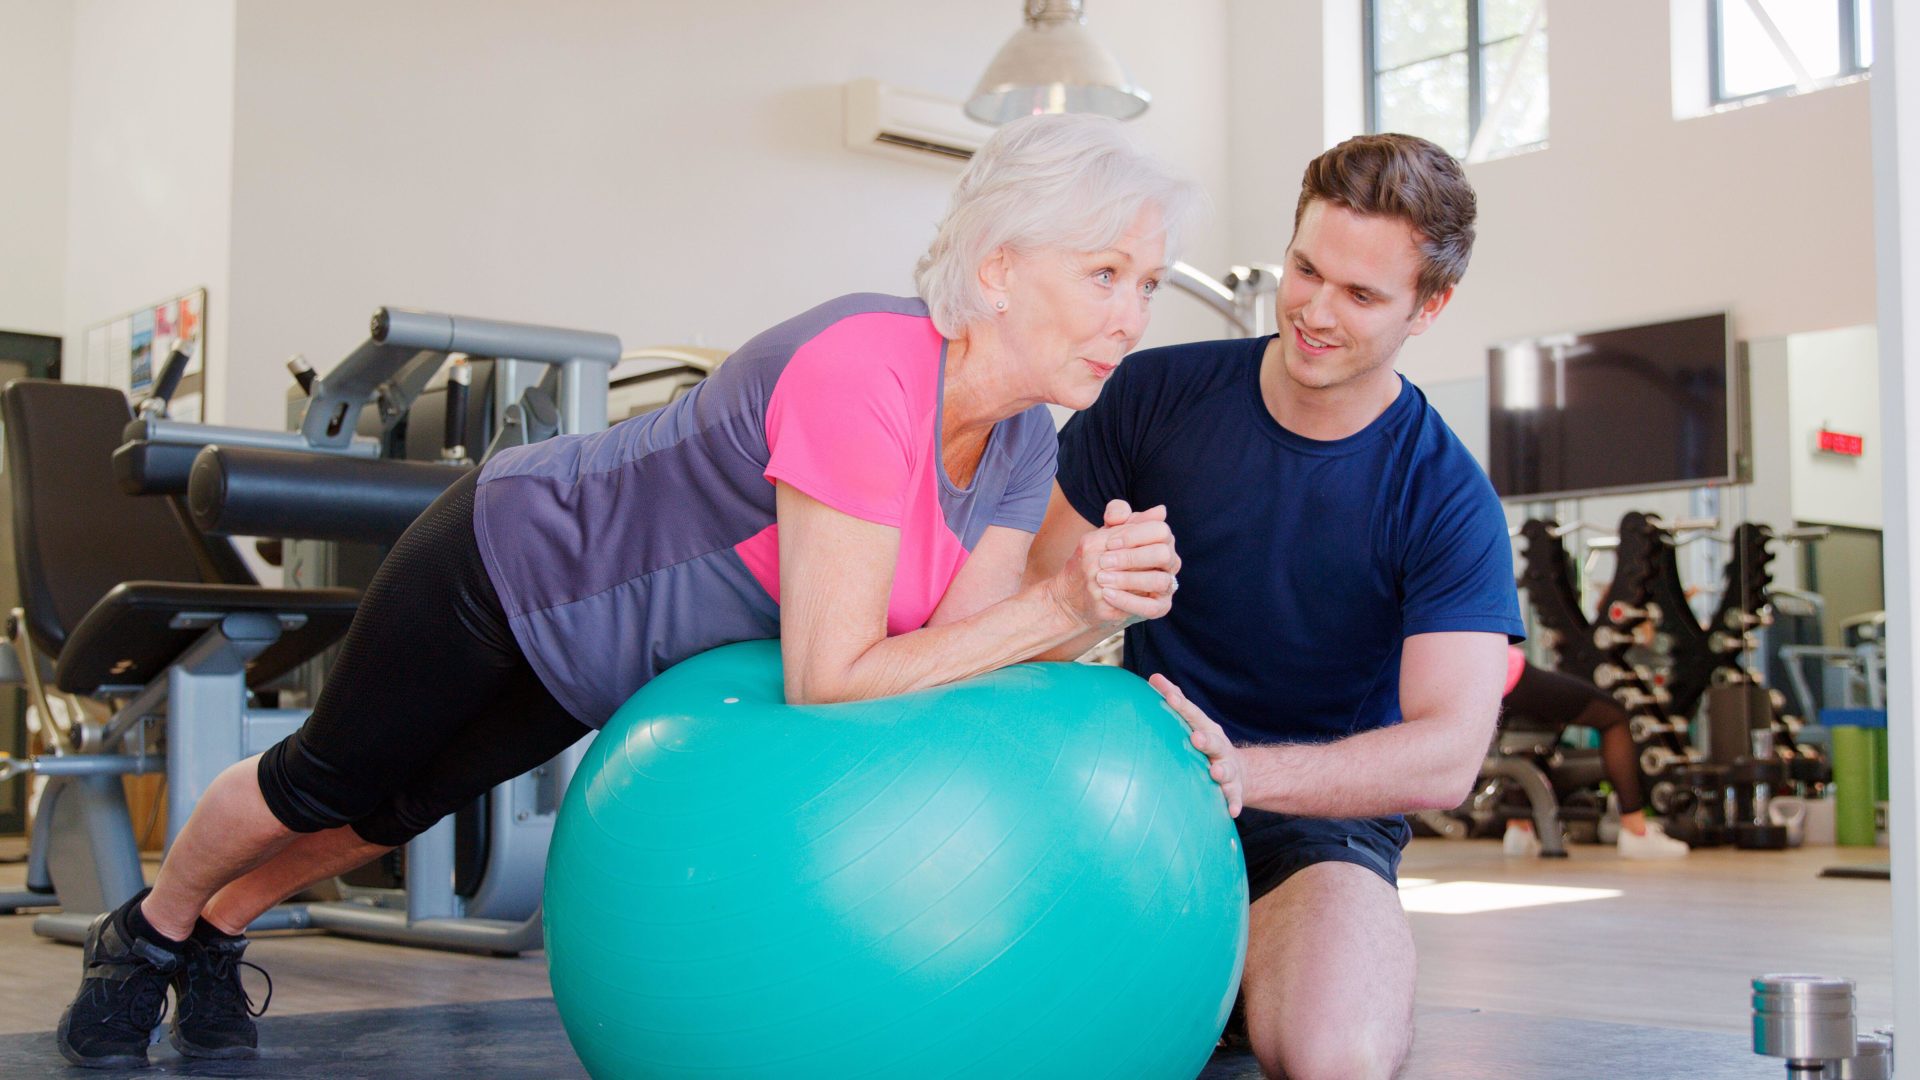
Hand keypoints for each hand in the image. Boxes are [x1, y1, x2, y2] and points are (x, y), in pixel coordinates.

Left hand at [1048, 499, 1180, 630]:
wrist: (1086, 591)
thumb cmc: (1101, 557)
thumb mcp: (1104, 532)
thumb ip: (1116, 516)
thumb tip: (1125, 512)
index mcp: (1161, 539)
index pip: (1160, 530)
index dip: (1135, 534)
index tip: (1109, 542)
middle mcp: (1169, 561)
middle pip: (1163, 554)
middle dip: (1131, 557)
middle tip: (1103, 561)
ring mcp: (1167, 585)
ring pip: (1159, 581)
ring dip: (1128, 579)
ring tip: (1101, 579)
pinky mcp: (1159, 607)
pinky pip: (1151, 607)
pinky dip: (1128, 601)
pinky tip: (1107, 594)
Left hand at [1149, 673, 1241, 817]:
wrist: (1241, 773)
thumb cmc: (1206, 743)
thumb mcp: (1194, 722)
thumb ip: (1176, 700)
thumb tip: (1153, 677)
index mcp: (1206, 729)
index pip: (1193, 715)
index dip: (1182, 706)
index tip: (1170, 697)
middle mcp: (1219, 747)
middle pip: (1213, 741)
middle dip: (1206, 739)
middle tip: (1196, 738)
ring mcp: (1228, 769)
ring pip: (1225, 770)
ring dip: (1221, 772)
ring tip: (1215, 773)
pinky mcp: (1234, 790)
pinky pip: (1235, 797)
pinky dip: (1234, 803)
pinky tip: (1233, 811)